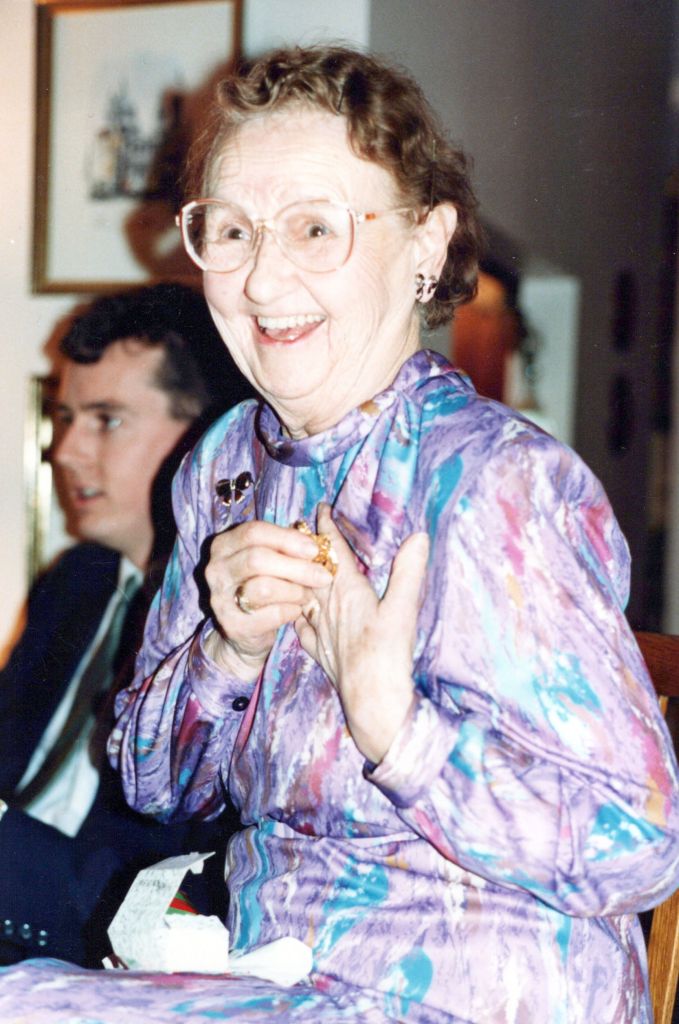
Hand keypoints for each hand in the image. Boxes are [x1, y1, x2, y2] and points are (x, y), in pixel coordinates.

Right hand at [204, 519, 331, 679]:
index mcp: (224, 544)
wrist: (248, 632)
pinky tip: (296, 611)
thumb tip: (325, 513)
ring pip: (264, 588)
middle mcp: (216, 569)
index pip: (254, 531)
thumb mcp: (272, 557)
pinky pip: (270, 615)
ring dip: (295, 591)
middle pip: (258, 558)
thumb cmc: (265, 585)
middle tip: (323, 576)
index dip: (287, 539)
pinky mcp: (232, 625)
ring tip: (307, 595)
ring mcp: (219, 598)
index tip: (314, 549)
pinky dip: (290, 611)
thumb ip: (288, 539)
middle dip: (297, 567)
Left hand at [295, 505, 428, 763]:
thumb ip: (408, 571)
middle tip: (299, 528)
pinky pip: (301, 626)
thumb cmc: (388, 655)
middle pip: (311, 569)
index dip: (326, 528)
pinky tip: (296, 614)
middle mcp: (328, 607)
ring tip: (294, 563)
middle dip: (306, 547)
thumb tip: (418, 535)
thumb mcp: (404, 609)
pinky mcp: (321, 652)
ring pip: (303, 594)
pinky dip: (297, 612)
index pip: (333, 553)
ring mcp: (321, 631)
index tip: (320, 508)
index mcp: (348, 591)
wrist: (372, 701)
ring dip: (298, 576)